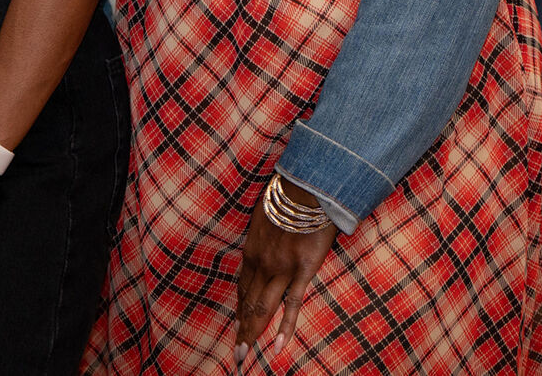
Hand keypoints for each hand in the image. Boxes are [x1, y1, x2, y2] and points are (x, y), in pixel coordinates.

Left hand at [233, 178, 336, 366]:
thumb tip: (267, 232)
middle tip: (235, 353)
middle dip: (242, 328)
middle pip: (248, 301)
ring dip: (253, 333)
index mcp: (252, 249)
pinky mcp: (302, 270)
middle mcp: (261, 262)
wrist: (306, 186)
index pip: (243, 285)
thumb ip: (265, 230)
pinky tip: (277, 347)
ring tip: (244, 355)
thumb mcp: (266, 213)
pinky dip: (284, 328)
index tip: (237, 322)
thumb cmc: (288, 195)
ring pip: (263, 307)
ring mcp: (281, 268)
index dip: (240, 306)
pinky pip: (292, 304)